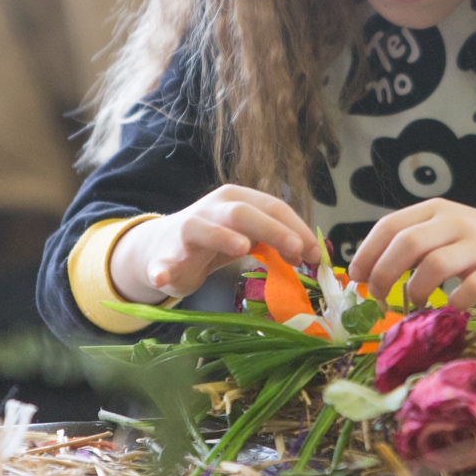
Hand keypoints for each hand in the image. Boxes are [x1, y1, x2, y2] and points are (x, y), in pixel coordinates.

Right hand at [109, 186, 320, 302]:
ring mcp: (186, 230)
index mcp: (237, 199)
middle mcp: (212, 209)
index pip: (272, 206)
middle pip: (243, 212)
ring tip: (241, 248)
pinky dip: (162, 270)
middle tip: (296, 252)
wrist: (163, 247)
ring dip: (222, 237)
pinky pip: (161, 264)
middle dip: (272, 230)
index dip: (296, 228)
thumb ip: (274, 240)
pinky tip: (162, 277)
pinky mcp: (163, 257)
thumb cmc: (216, 239)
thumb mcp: (248, 235)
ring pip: (202, 228)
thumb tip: (311, 252)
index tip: (315, 253)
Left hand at [347, 198, 475, 310]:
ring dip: (416, 291)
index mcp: (435, 211)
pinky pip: (471, 288)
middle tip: (379, 297)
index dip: (367, 253)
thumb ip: (411, 244)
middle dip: (384, 274)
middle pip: (407, 243)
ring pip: (434, 265)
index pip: (389, 225)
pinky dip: (455, 302)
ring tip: (415, 304)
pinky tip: (451, 308)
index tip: (357, 277)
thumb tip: (366, 272)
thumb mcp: (443, 231)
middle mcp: (454, 222)